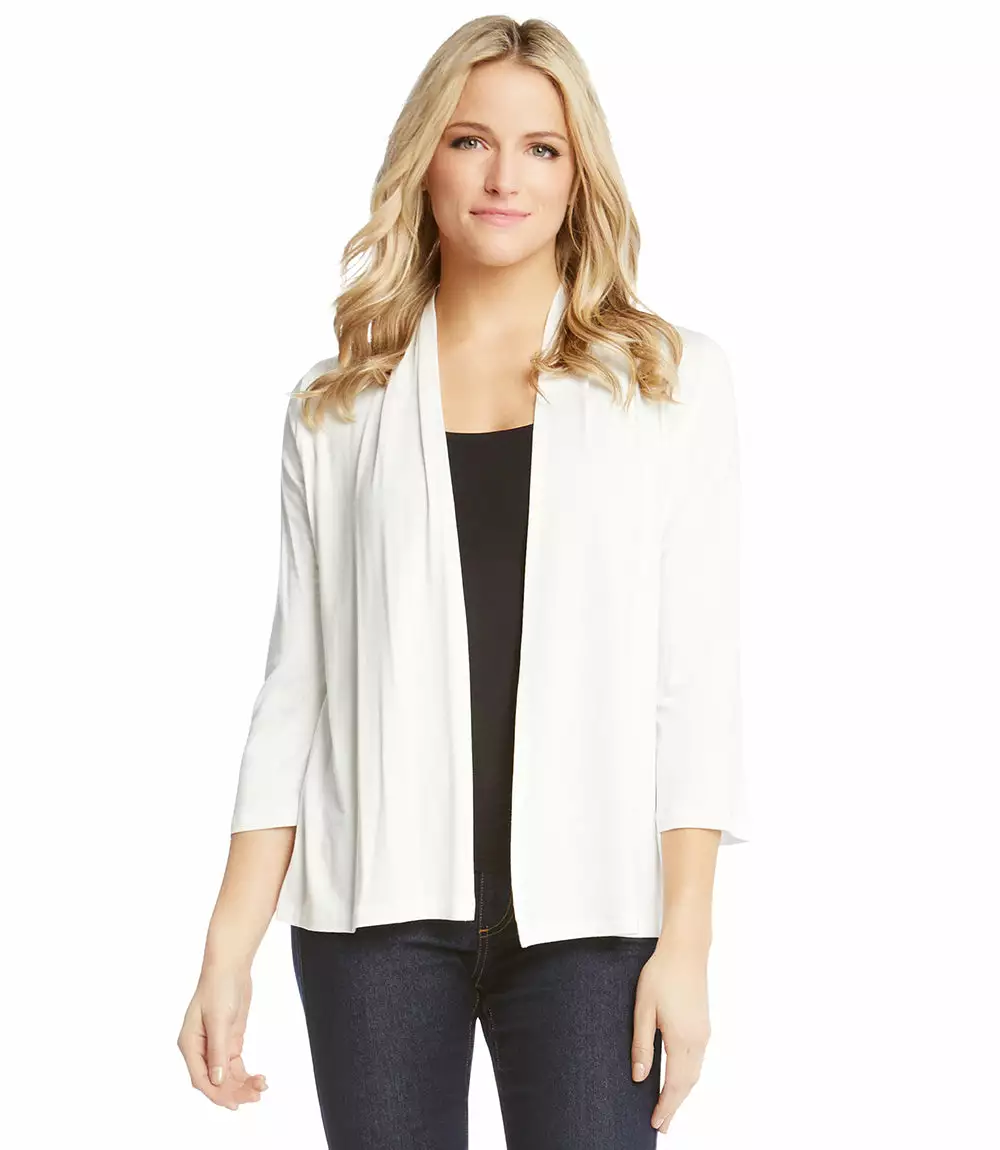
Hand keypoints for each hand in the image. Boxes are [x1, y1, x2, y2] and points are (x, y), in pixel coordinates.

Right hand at [177, 964, 268, 1109]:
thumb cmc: (218, 987)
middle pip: (215, 1079)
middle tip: (254, 1096)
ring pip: (226, 1075)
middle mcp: (200, 1049)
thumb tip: (217, 1079)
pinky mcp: (228, 1041)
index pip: (201, 1078)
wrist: (231, 968)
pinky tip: (257, 1078)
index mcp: (189, 1044)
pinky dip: (245, 1074)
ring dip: (241, 1084)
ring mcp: (215, 1046)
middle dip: (233, 1090)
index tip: (233, 1103)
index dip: (216, 1093)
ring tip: (261, 1088)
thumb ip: (218, 1050)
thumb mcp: (218, 1020)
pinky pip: (234, 1065)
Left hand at [631, 936, 709, 1135]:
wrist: (685, 951)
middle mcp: (698, 1040)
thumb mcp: (643, 1008)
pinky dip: (688, 1077)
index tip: (657, 1123)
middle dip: (675, 1105)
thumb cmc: (662, 974)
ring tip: (668, 1107)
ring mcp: (703, 1032)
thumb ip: (642, 1044)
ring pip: (695, 1073)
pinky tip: (679, 1079)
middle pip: (688, 1084)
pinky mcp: (703, 1025)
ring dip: (683, 1093)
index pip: (675, 1083)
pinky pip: (698, 1060)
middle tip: (662, 1125)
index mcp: (682, 1038)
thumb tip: (640, 1076)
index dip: (666, 1106)